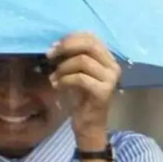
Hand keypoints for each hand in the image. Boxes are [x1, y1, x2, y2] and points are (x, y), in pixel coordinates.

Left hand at [47, 32, 121, 148]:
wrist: (88, 124)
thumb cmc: (79, 98)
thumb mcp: (74, 73)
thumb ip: (71, 57)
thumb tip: (54, 46)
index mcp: (107, 58)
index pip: (91, 37)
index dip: (70, 38)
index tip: (53, 47)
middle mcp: (113, 66)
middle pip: (89, 44)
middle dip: (65, 47)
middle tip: (49, 56)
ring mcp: (111, 79)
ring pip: (83, 61)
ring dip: (62, 67)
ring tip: (53, 77)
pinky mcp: (104, 92)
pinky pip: (80, 78)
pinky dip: (65, 80)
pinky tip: (57, 86)